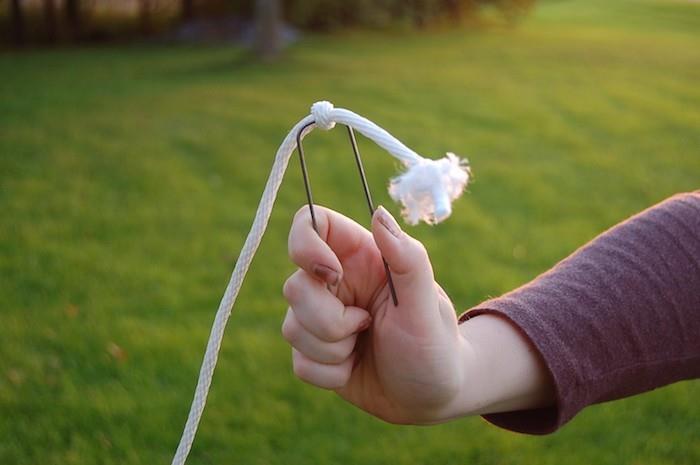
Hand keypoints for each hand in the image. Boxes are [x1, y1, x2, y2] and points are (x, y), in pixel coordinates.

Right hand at [281, 205, 553, 424]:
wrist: (430, 399)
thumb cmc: (434, 346)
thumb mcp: (426, 305)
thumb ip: (407, 258)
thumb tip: (379, 213)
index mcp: (361, 258)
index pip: (311, 224)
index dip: (306, 245)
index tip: (331, 275)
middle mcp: (336, 283)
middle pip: (294, 286)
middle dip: (328, 319)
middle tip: (367, 325)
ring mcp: (321, 318)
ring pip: (291, 328)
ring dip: (332, 349)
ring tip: (364, 348)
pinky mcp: (314, 353)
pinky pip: (298, 363)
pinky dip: (329, 374)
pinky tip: (354, 369)